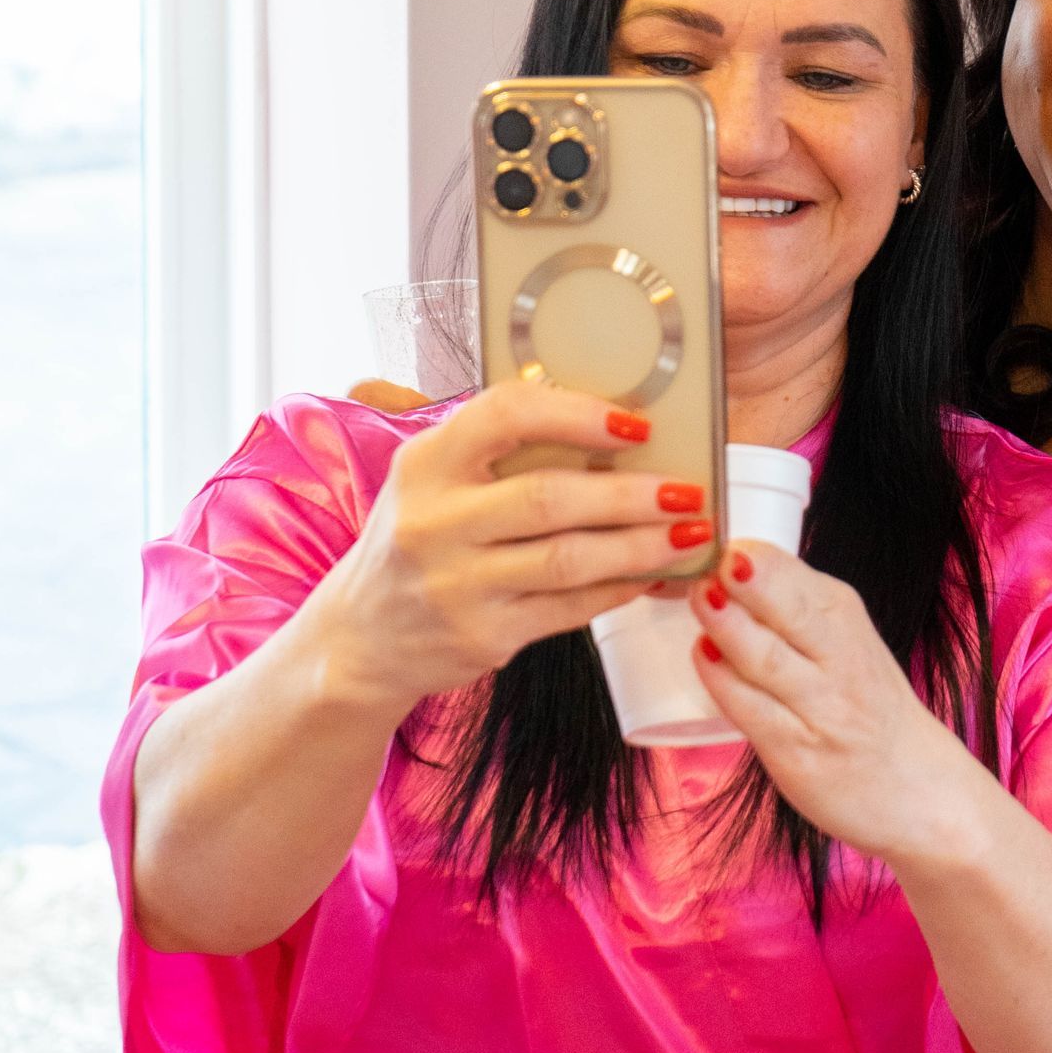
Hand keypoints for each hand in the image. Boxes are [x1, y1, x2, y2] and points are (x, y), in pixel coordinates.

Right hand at [311, 380, 713, 720]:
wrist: (362, 637)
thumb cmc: (418, 541)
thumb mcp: (433, 480)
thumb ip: (498, 451)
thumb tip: (611, 427)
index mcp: (426, 463)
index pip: (505, 417)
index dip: (578, 415)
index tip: (636, 424)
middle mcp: (434, 522)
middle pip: (551, 497)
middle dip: (632, 494)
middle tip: (686, 489)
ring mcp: (457, 585)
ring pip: (570, 560)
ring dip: (641, 545)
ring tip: (690, 533)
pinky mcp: (484, 636)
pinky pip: (571, 608)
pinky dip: (620, 589)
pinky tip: (651, 575)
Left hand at [687, 545, 983, 865]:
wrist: (919, 790)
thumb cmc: (870, 709)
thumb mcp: (848, 640)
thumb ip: (796, 608)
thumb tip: (731, 565)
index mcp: (847, 619)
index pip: (798, 576)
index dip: (755, 554)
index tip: (720, 538)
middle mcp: (840, 660)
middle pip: (790, 609)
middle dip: (750, 579)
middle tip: (712, 559)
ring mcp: (820, 708)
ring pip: (766, 658)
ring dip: (727, 624)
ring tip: (700, 597)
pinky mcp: (797, 752)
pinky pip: (752, 710)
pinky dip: (722, 681)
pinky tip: (703, 657)